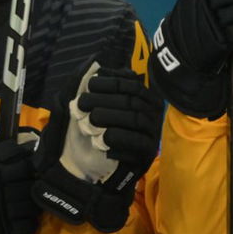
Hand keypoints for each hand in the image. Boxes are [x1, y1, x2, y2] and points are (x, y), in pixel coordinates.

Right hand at [0, 135, 37, 233]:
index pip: (19, 154)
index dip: (21, 157)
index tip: (19, 161)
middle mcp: (3, 182)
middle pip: (30, 177)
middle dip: (29, 177)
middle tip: (22, 181)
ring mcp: (6, 207)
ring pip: (32, 201)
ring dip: (29, 200)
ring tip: (21, 201)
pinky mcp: (5, 229)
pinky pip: (27, 224)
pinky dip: (26, 221)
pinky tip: (18, 218)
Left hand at [34, 62, 162, 230]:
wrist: (86, 168)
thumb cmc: (85, 132)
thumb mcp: (84, 106)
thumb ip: (90, 86)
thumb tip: (96, 65)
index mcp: (136, 98)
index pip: (131, 83)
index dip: (111, 81)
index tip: (91, 84)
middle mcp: (148, 114)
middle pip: (133, 100)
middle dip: (105, 100)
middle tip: (81, 105)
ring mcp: (150, 134)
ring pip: (136, 119)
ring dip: (109, 118)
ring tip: (88, 122)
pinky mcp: (147, 154)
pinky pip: (138, 142)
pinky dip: (117, 138)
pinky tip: (102, 140)